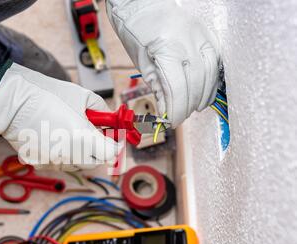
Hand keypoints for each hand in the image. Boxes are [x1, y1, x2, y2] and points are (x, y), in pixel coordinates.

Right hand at [0, 61, 118, 170]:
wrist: (10, 102)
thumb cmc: (44, 95)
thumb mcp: (79, 95)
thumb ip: (100, 108)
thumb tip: (109, 117)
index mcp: (82, 139)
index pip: (110, 154)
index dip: (115, 145)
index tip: (114, 137)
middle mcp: (69, 155)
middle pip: (95, 162)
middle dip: (99, 149)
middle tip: (95, 133)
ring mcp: (52, 162)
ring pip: (76, 164)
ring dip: (80, 152)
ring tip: (69, 131)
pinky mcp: (38, 163)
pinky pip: (57, 162)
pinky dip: (61, 153)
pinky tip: (53, 136)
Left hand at [106, 0, 220, 126]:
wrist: (142, 2)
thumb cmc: (136, 29)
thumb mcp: (142, 62)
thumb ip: (158, 86)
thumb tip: (167, 110)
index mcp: (168, 48)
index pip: (178, 89)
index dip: (176, 110)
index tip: (171, 122)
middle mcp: (189, 41)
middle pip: (196, 84)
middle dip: (187, 106)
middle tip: (179, 117)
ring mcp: (202, 35)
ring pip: (210, 74)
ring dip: (202, 96)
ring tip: (191, 108)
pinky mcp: (208, 34)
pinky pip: (216, 62)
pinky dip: (211, 80)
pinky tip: (204, 92)